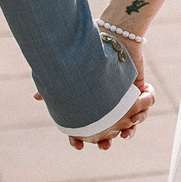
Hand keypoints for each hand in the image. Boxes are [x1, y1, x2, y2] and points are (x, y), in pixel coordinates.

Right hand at [37, 31, 156, 149]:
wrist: (112, 34)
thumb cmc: (88, 52)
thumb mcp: (70, 70)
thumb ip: (54, 83)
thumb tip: (36, 97)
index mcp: (92, 101)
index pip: (85, 125)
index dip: (80, 138)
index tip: (79, 147)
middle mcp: (108, 102)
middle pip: (109, 129)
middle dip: (106, 141)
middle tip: (105, 146)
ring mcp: (125, 97)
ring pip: (129, 122)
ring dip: (128, 131)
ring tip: (125, 134)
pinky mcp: (140, 89)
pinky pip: (144, 108)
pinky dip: (142, 114)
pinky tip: (137, 117)